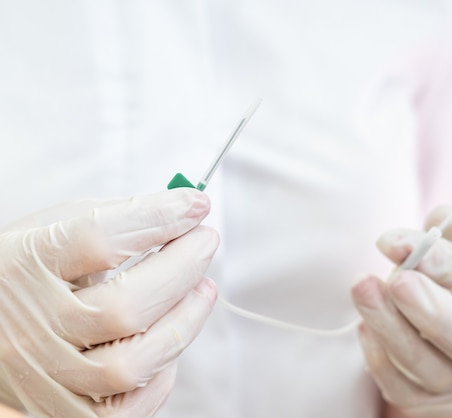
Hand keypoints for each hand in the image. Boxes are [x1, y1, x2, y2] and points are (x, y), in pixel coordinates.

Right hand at [0, 189, 218, 416]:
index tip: (196, 205)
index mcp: (23, 267)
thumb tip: (186, 211)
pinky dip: (160, 377)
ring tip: (203, 289)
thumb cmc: (28, 272)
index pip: (98, 239)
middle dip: (182, 269)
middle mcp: (32, 327)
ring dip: (183, 322)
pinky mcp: (65, 410)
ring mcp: (48, 375)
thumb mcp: (51, 230)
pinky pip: (126, 410)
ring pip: (130, 365)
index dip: (157, 218)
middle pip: (124, 307)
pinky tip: (167, 341)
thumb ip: (115, 218)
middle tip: (206, 241)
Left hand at [351, 209, 451, 416]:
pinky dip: (378, 355)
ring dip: (387, 325)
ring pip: (423, 366)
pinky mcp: (435, 405)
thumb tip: (434, 222)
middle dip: (424, 308)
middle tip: (392, 279)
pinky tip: (367, 324)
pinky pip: (399, 388)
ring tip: (363, 287)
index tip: (393, 242)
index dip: (435, 260)